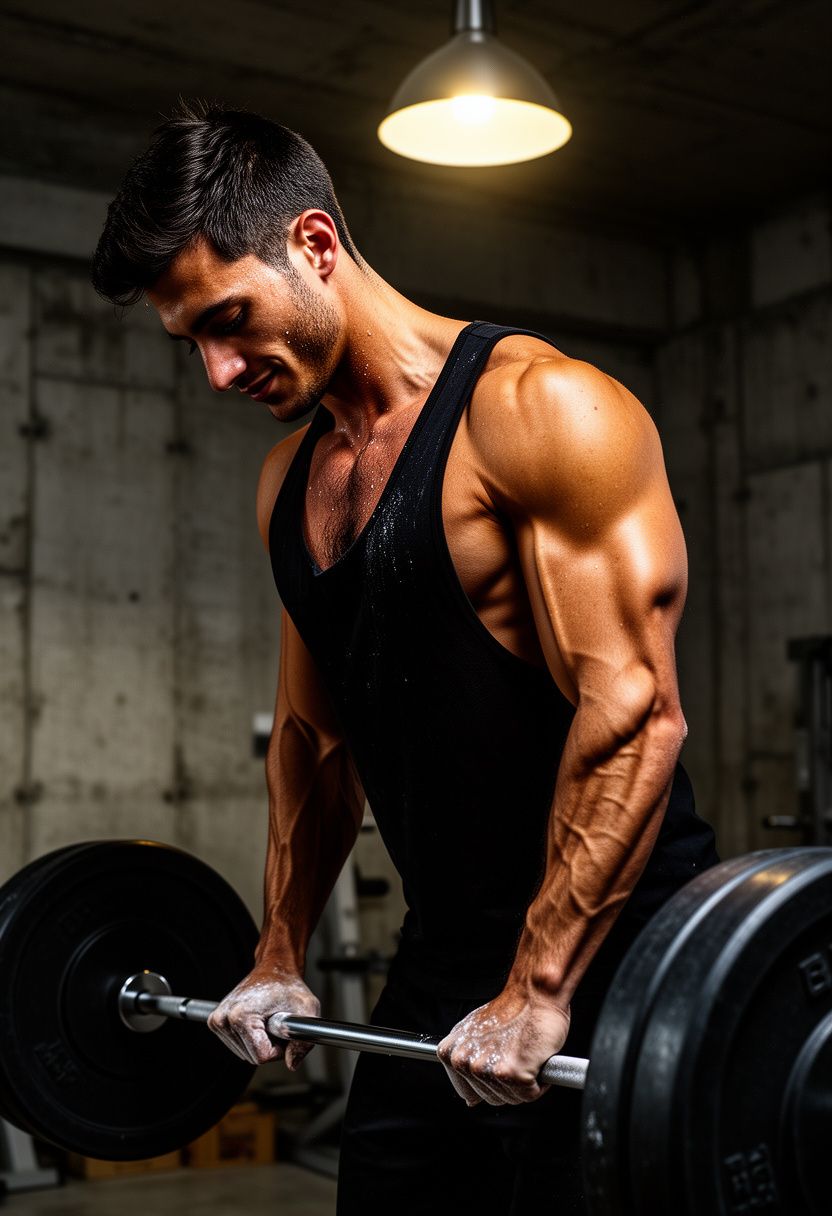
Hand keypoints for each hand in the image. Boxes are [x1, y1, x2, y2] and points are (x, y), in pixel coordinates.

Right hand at [207, 966, 319, 1067]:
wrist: (274, 969)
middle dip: (269, 1045)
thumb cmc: (288, 986)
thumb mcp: (307, 1009)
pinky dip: (252, 1039)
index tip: (282, 1028)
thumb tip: (291, 1063)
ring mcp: (218, 1021)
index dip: (279, 1047)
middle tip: (276, 1022)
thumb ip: (304, 1040)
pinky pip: (239, 1047)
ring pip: (245, 1054)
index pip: (261, 1057)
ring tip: (268, 1019)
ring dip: (261, 1042)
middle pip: (252, 1058)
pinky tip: (258, 1020)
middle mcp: (223, 1019)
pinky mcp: (217, 1022)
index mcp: (240, 1016)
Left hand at [436, 987, 570, 1106]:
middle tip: (517, 1053)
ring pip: (511, 1098)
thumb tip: (469, 1101)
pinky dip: (539, 1082)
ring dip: (525, 1082)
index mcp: (452, 1052)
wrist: (536, 993)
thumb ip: (469, 1064)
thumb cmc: (513, 1010)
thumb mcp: (478, 1033)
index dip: (490, 1082)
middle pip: (491, 1098)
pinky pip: (529, 1095)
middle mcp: (464, 1061)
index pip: (468, 1092)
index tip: (501, 1061)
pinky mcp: (511, 1073)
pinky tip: (536, 1058)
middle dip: (509, 1083)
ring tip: (525, 1052)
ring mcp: (485, 1068)